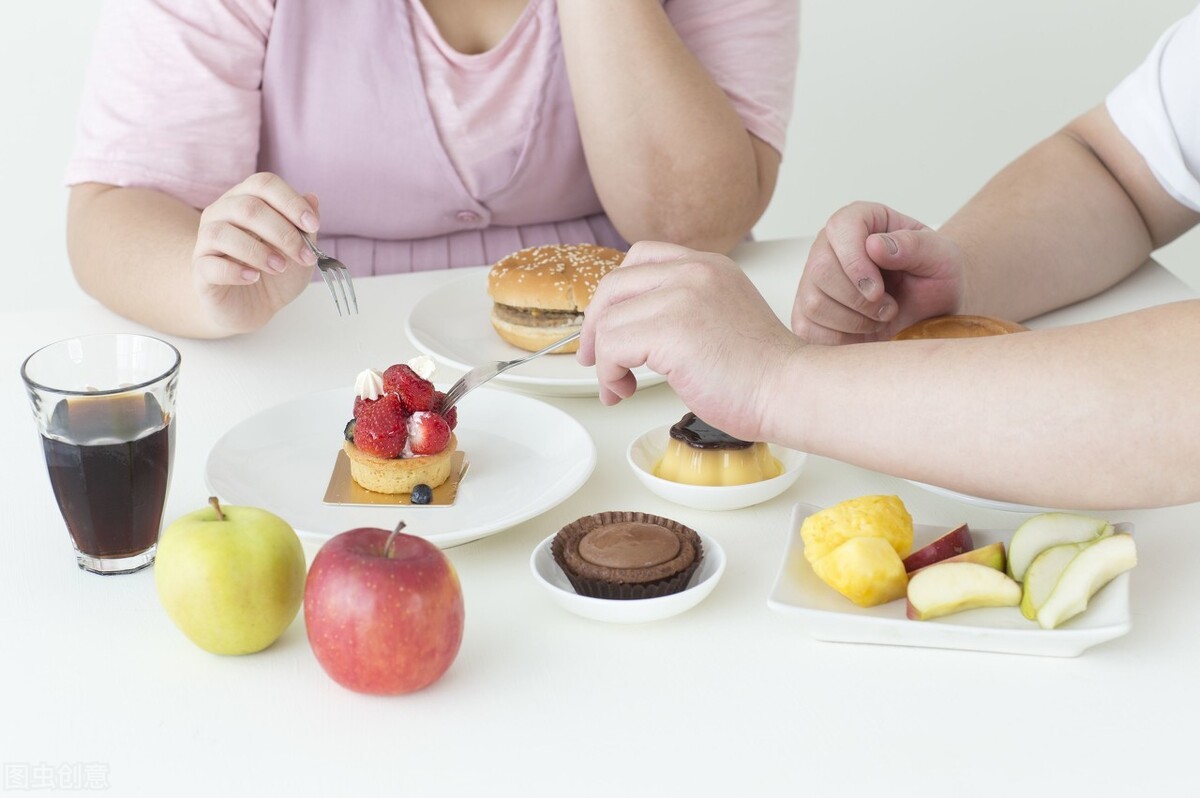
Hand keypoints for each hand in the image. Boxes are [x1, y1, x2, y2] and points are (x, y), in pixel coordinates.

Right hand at [192, 172, 320, 333]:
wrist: (254, 307)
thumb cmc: (275, 273)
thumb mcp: (299, 250)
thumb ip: (304, 225)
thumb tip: (312, 198)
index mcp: (246, 199)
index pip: (264, 184)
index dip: (291, 202)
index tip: (313, 225)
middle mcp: (221, 213)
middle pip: (247, 207)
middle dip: (282, 232)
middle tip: (303, 256)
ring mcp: (206, 241)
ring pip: (222, 232)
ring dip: (258, 251)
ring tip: (280, 267)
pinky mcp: (200, 269)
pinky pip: (209, 264)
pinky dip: (234, 271)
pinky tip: (253, 278)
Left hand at [578, 241, 800, 441]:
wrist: (792, 391)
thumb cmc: (762, 372)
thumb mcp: (722, 317)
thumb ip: (685, 308)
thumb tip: (633, 329)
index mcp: (708, 265)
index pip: (640, 258)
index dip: (614, 296)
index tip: (607, 327)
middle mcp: (694, 271)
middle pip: (614, 286)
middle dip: (594, 327)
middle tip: (593, 360)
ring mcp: (682, 296)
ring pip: (608, 321)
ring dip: (604, 361)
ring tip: (620, 387)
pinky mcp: (671, 328)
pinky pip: (612, 346)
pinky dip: (608, 374)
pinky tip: (624, 390)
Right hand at [792, 202, 965, 343]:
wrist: (929, 316)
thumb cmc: (935, 281)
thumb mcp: (944, 258)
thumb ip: (915, 246)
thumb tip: (874, 245)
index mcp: (862, 221)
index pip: (840, 227)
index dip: (855, 261)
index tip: (878, 290)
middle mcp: (829, 246)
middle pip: (821, 269)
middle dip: (858, 299)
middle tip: (889, 309)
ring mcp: (813, 280)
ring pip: (814, 302)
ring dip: (854, 321)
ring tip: (880, 318)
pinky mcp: (806, 313)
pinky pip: (809, 328)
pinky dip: (840, 339)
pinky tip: (863, 331)